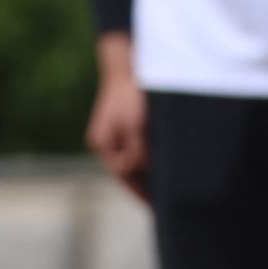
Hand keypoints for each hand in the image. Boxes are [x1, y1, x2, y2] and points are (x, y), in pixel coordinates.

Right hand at [86, 34, 148, 198]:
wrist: (127, 60)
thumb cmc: (131, 92)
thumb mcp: (136, 125)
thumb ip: (137, 152)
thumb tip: (144, 172)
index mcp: (103, 144)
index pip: (123, 177)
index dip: (140, 193)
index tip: (155, 208)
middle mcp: (105, 140)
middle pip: (125, 170)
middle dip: (143, 185)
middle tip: (162, 202)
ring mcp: (112, 129)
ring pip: (131, 158)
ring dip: (146, 171)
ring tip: (164, 185)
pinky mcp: (122, 119)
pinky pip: (134, 145)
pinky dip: (146, 154)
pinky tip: (160, 159)